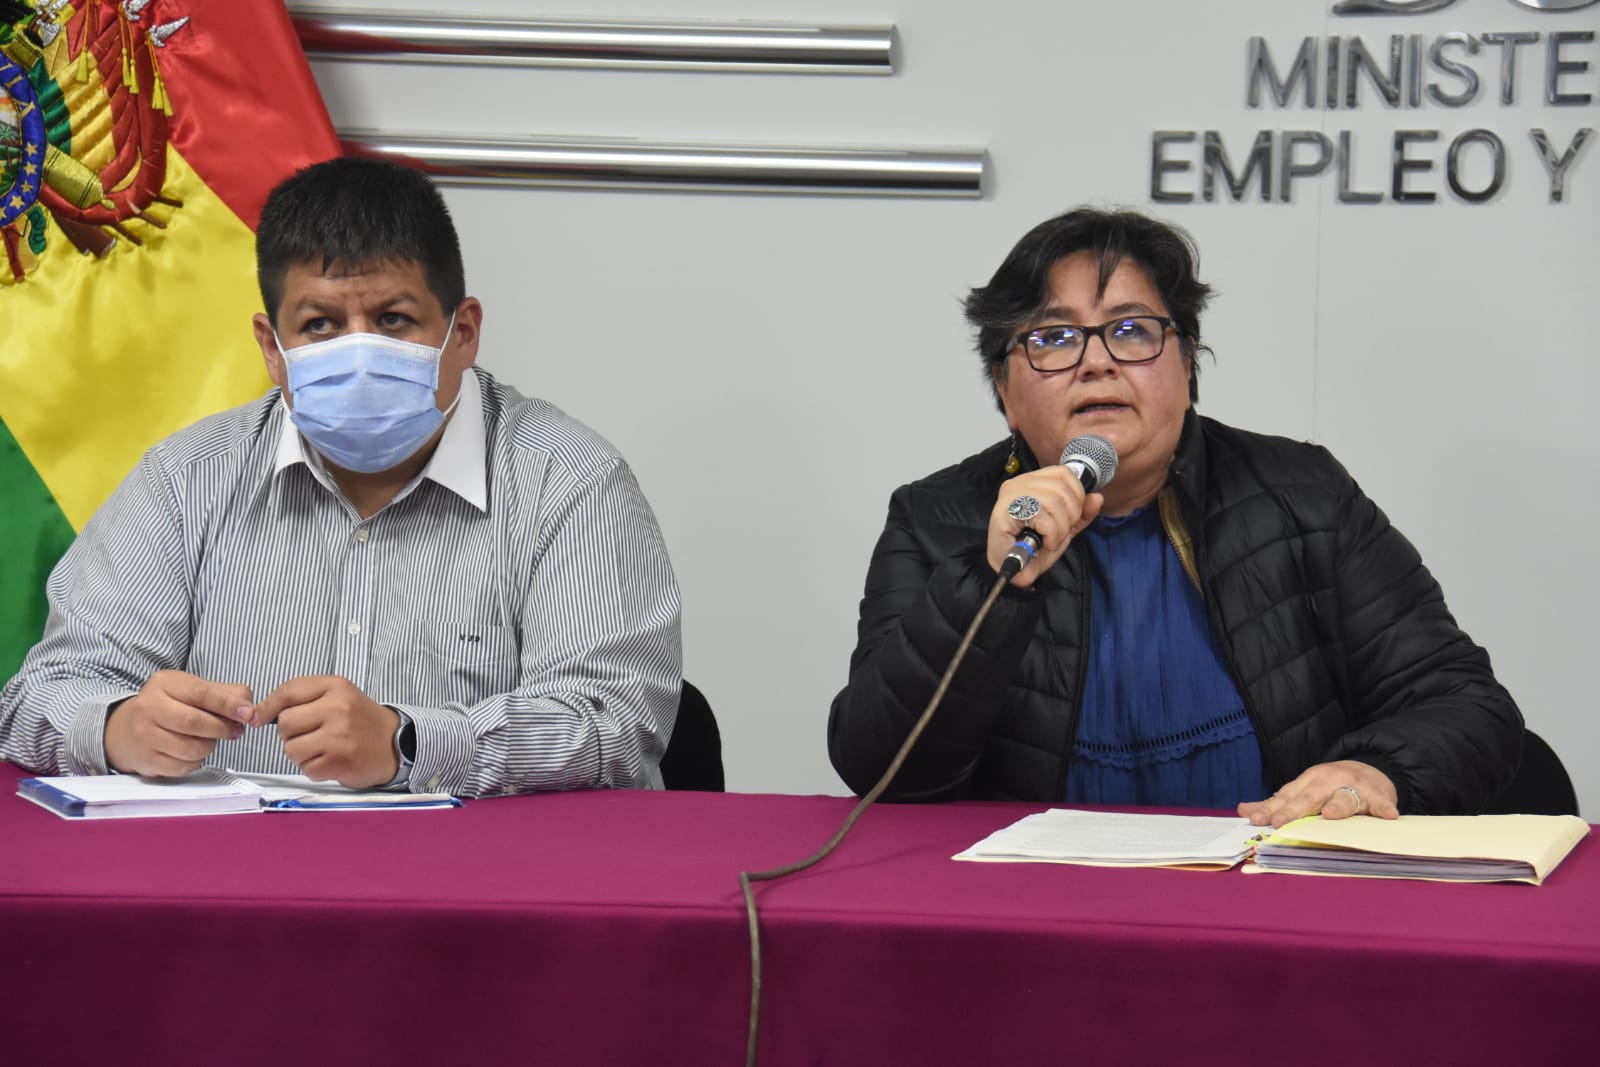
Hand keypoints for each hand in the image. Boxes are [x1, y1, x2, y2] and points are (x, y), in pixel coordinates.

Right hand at [104, 670, 253, 776]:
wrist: (127, 729)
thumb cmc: (170, 707)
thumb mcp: (194, 689)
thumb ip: (226, 693)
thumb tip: (248, 708)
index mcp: (164, 684)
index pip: (201, 693)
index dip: (228, 704)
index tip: (248, 713)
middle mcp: (148, 707)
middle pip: (195, 722)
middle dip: (222, 728)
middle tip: (234, 730)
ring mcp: (144, 735)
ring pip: (192, 748)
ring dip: (210, 746)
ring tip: (208, 738)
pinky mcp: (146, 760)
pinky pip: (183, 766)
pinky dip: (196, 761)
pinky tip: (192, 751)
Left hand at [253, 675, 399, 787]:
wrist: (395, 742)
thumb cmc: (360, 719)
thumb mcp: (336, 695)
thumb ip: (300, 698)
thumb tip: (258, 714)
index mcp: (335, 687)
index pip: (288, 692)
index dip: (267, 707)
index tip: (259, 717)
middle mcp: (338, 709)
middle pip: (285, 724)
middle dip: (290, 734)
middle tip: (309, 734)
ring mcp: (340, 736)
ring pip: (291, 749)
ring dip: (300, 754)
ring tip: (321, 748)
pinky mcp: (340, 762)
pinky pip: (306, 769)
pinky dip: (313, 768)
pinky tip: (330, 760)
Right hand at [986, 467, 1103, 587]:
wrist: (1012, 570)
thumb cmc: (1033, 549)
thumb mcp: (1065, 528)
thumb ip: (1081, 514)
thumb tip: (1097, 497)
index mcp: (1032, 482)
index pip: (1064, 473)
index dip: (1076, 495)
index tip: (1071, 517)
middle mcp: (1019, 483)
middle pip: (1061, 488)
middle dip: (1070, 515)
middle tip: (1060, 533)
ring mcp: (1010, 495)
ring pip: (1054, 501)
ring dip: (1060, 528)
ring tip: (1051, 540)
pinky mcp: (1004, 511)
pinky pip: (1043, 517)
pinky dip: (1051, 535)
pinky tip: (1044, 543)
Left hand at [1238, 759, 1399, 827]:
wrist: (1370, 769)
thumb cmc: (1330, 786)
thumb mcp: (1303, 790)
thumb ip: (1277, 802)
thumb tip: (1243, 810)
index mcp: (1307, 782)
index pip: (1285, 797)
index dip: (1270, 809)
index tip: (1255, 820)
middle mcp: (1328, 782)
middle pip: (1309, 798)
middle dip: (1293, 810)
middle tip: (1280, 822)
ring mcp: (1353, 787)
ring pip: (1344, 798)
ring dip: (1337, 806)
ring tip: (1330, 815)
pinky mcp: (1377, 795)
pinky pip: (1380, 802)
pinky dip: (1384, 807)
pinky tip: (1389, 815)